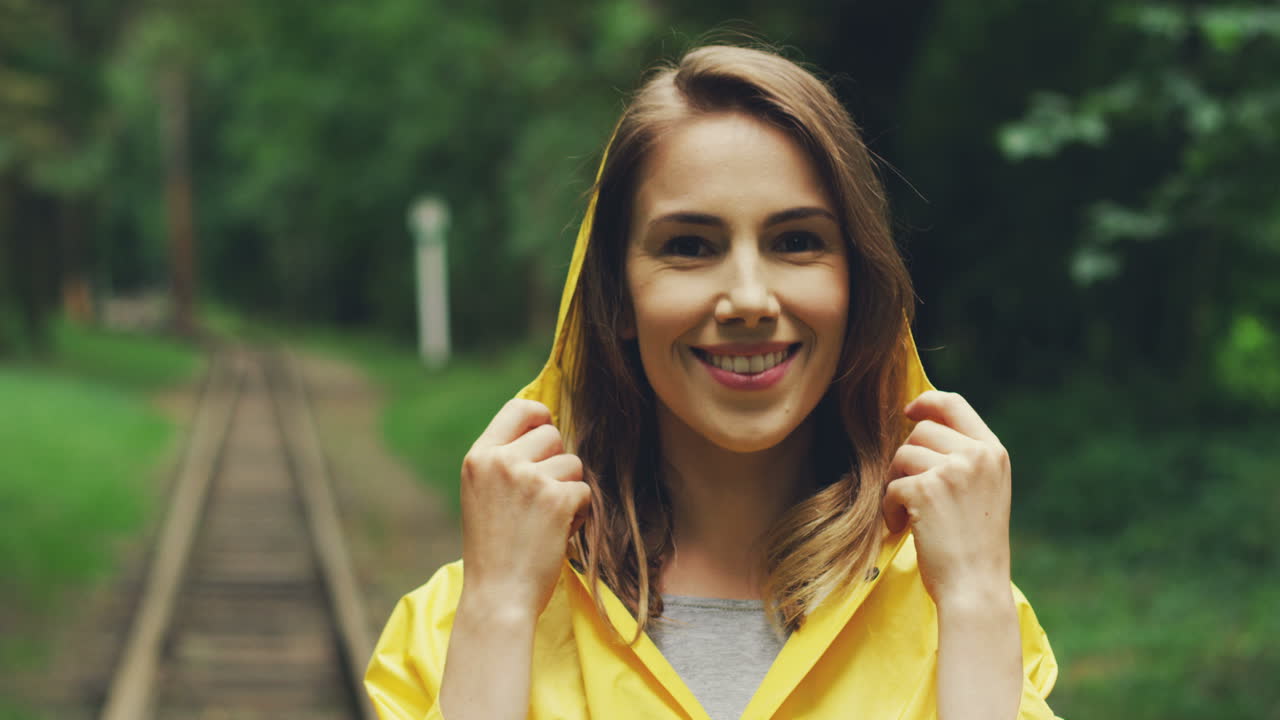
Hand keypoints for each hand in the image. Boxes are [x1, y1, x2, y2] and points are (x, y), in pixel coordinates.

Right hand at [458, 399, 591, 618]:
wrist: (497, 596)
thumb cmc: (493, 550)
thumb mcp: (482, 494)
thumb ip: (505, 461)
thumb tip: (547, 428)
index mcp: (479, 457)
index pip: (519, 408)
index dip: (541, 418)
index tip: (546, 435)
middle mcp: (502, 461)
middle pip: (553, 435)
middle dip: (556, 463)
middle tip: (541, 499)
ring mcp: (529, 478)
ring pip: (573, 464)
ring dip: (569, 491)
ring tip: (546, 520)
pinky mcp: (556, 499)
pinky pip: (584, 492)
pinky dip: (578, 514)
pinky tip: (557, 534)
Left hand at [883, 391, 1011, 606]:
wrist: (975, 586)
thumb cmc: (974, 545)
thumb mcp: (983, 490)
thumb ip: (963, 458)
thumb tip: (920, 425)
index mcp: (993, 452)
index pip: (955, 404)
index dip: (926, 402)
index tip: (909, 411)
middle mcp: (976, 455)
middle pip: (920, 431)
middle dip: (907, 460)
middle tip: (911, 492)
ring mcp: (952, 470)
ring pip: (902, 456)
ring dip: (897, 484)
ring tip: (911, 514)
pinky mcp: (926, 489)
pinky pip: (891, 486)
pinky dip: (890, 508)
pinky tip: (906, 528)